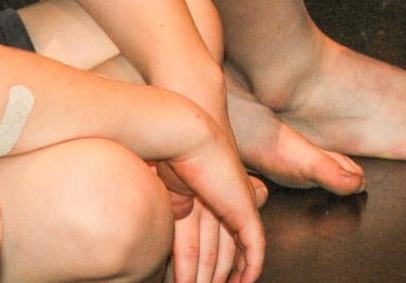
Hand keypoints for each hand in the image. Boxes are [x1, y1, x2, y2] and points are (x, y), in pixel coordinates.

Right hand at [159, 121, 265, 282]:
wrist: (183, 137)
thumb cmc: (163, 156)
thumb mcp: (159, 191)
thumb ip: (165, 213)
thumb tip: (151, 244)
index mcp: (198, 199)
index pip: (202, 241)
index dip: (194, 265)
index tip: (188, 282)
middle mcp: (219, 203)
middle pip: (216, 252)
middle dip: (208, 277)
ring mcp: (235, 205)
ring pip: (230, 255)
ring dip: (220, 278)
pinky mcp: (246, 210)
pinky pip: (254, 246)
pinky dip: (251, 266)